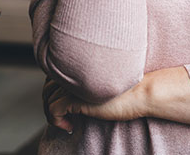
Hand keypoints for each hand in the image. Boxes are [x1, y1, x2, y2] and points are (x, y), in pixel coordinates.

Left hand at [41, 67, 189, 131]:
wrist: (143, 92)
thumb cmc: (130, 89)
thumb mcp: (105, 83)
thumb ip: (90, 81)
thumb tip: (74, 93)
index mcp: (82, 63)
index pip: (54, 76)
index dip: (56, 91)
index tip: (67, 108)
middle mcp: (75, 71)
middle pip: (47, 87)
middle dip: (51, 103)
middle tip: (65, 117)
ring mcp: (74, 84)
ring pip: (47, 99)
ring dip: (53, 115)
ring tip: (67, 123)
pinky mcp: (76, 98)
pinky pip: (53, 110)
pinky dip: (56, 121)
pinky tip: (70, 126)